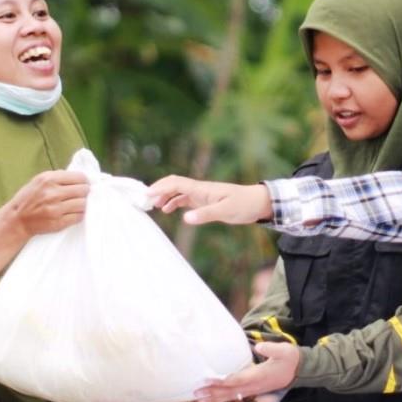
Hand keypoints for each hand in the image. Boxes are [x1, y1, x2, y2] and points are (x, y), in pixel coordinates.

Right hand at [6, 170, 89, 237]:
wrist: (16, 220)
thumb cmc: (28, 199)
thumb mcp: (38, 181)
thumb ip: (58, 177)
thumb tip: (80, 177)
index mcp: (49, 179)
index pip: (80, 177)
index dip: (84, 181)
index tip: (84, 184)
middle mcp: (53, 193)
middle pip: (84, 190)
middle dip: (85, 192)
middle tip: (82, 195)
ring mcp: (56, 209)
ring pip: (83, 204)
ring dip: (83, 204)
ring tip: (78, 204)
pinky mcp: (58, 222)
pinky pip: (79, 217)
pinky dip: (79, 214)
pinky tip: (74, 213)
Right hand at [147, 175, 271, 224]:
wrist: (258, 203)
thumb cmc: (244, 204)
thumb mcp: (226, 210)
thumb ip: (206, 214)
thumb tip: (186, 218)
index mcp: (202, 189)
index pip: (176, 184)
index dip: (160, 187)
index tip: (146, 195)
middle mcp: (200, 189)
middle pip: (174, 185)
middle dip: (158, 189)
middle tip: (144, 201)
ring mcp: (202, 195)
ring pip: (178, 192)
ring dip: (164, 196)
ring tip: (152, 207)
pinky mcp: (205, 201)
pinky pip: (185, 199)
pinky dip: (174, 202)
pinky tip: (168, 210)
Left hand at [194, 342, 300, 401]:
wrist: (299, 370)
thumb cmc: (290, 358)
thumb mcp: (285, 350)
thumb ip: (272, 348)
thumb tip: (259, 346)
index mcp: (259, 376)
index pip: (236, 380)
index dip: (221, 381)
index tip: (207, 379)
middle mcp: (254, 386)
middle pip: (229, 392)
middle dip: (212, 393)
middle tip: (195, 393)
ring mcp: (254, 390)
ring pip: (231, 396)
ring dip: (214, 398)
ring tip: (198, 399)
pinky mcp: (253, 390)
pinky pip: (235, 396)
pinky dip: (222, 398)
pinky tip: (212, 398)